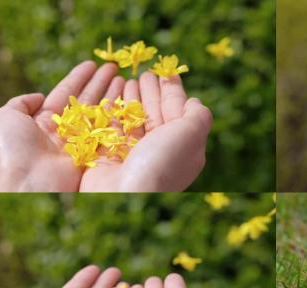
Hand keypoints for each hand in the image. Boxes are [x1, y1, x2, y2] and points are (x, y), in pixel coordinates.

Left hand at [0, 61, 117, 191]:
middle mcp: (64, 132)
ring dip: (112, 96)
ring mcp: (81, 144)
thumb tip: (39, 96)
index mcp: (44, 122)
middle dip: (100, 84)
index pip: (66, 94)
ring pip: (100, 114)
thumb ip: (21, 102)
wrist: (25, 184)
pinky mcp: (94, 156)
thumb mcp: (6, 117)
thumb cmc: (13, 151)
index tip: (92, 64)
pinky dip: (118, 116)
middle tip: (115, 68)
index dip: (79, 78)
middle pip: (86, 102)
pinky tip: (126, 101)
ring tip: (124, 79)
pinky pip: (108, 132)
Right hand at [79, 72, 211, 191]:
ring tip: (126, 80)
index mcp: (182, 146)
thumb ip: (198, 115)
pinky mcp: (108, 157)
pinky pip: (110, 128)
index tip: (165, 71)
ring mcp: (133, 155)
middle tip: (143, 72)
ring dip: (130, 99)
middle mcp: (159, 151)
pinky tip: (109, 97)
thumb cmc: (161, 163)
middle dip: (150, 92)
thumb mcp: (191, 135)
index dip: (172, 90)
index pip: (178, 112)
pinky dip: (111, 111)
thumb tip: (195, 101)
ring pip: (132, 120)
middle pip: (155, 114)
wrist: (126, 196)